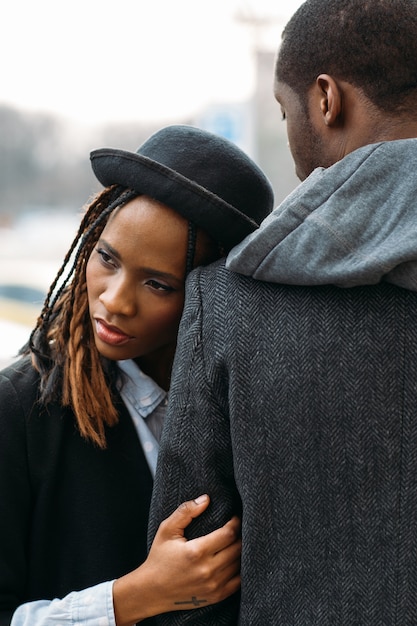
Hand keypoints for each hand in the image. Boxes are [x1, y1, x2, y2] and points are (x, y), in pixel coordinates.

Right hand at [113, 494, 240, 624]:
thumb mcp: (167, 530)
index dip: (235, 522)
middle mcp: (207, 570)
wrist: (152, 591)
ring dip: (242, 551)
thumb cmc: (159, 557)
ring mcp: (213, 585)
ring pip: (239, 564)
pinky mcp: (216, 596)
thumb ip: (186, 511)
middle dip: (240, 535)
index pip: (228, 533)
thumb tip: (206, 498)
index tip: (234, 517)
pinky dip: (240, 569)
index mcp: (196, 551)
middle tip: (239, 528)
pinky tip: (235, 560)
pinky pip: (238, 582)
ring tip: (237, 541)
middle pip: (238, 548)